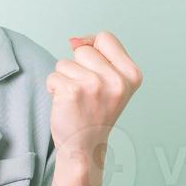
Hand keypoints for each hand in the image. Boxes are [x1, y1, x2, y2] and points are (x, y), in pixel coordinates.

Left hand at [46, 30, 142, 185]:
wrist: (84, 147)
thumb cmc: (95, 112)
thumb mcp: (110, 82)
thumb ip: (98, 55)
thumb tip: (74, 41)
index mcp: (132, 74)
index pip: (105, 38)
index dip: (93, 49)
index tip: (94, 71)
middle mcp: (116, 79)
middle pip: (83, 50)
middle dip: (78, 67)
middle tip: (86, 93)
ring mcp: (94, 85)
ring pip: (65, 63)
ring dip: (64, 79)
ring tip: (76, 100)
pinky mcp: (72, 92)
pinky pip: (53, 76)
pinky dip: (54, 89)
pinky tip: (66, 105)